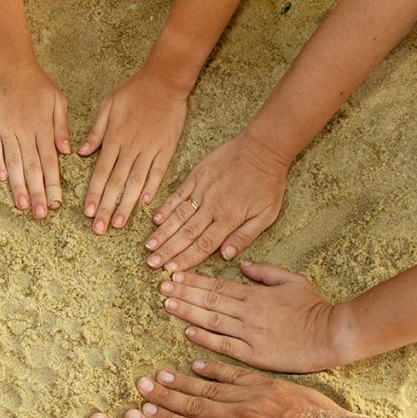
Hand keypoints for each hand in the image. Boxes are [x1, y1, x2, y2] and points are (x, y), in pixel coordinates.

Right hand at [0, 63, 70, 219]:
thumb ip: (62, 127)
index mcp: (44, 129)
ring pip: (14, 162)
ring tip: (21, 205)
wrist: (9, 64)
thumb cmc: (37, 83)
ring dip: (18, 185)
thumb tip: (67, 152)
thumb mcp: (58, 101)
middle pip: (33, 167)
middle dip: (37, 192)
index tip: (56, 204)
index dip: (53, 184)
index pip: (50, 162)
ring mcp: (7, 130)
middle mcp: (26, 132)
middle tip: (40, 214)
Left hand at [79, 69, 186, 233]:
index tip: (87, 212)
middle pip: (116, 183)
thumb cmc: (133, 90)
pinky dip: (151, 187)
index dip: (94, 194)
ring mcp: (150, 149)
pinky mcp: (167, 148)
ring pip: (136, 182)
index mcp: (114, 138)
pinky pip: (158, 171)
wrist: (165, 80)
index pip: (101, 172)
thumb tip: (80, 152)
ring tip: (118, 224)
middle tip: (99, 229)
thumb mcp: (108, 105)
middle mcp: (131, 147)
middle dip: (106, 207)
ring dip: (126, 205)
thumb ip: (96, 131)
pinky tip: (144, 203)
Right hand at [137, 360, 351, 417]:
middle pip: (194, 405)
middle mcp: (241, 417)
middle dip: (165, 397)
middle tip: (141, 386)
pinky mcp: (268, 385)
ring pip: (209, 389)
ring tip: (158, 374)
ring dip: (181, 381)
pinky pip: (234, 375)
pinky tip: (195, 364)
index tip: (145, 413)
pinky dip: (213, 369)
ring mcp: (254, 398)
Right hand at [146, 131, 289, 270]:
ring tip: (148, 246)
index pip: (204, 245)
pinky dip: (165, 207)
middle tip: (151, 263)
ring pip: (178, 216)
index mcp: (229, 218)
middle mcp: (212, 207)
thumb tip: (226, 255)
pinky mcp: (196, 176)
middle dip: (167, 250)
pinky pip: (178, 195)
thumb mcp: (267, 214)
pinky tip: (155, 220)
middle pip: (186, 234)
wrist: (263, 147)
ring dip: (162, 233)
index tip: (171, 269)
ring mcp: (202, 190)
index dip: (186, 259)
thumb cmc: (268, 183)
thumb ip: (245, 236)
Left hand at [158, 262, 346, 372]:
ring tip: (167, 304)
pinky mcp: (255, 355)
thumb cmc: (314, 307)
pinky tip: (188, 331)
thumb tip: (241, 264)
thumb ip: (265, 271)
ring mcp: (250, 334)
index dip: (194, 281)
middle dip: (183, 293)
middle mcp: (248, 312)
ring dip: (187, 312)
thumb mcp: (291, 280)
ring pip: (212, 320)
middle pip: (209, 300)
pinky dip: (205, 338)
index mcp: (256, 294)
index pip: (218, 285)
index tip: (174, 275)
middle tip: (161, 287)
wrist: (332, 335)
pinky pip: (225, 346)